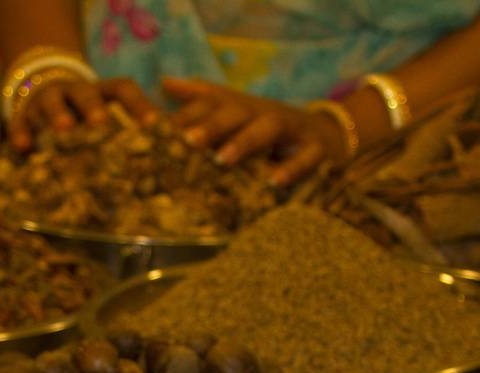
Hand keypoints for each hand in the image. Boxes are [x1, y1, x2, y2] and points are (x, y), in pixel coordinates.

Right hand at [9, 75, 156, 151]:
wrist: (44, 92)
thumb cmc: (87, 117)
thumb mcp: (107, 117)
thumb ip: (132, 135)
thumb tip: (171, 157)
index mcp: (102, 92)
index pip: (123, 90)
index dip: (139, 105)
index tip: (155, 125)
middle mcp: (75, 92)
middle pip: (86, 94)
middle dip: (94, 108)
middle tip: (103, 124)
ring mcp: (47, 101)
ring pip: (51, 103)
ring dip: (58, 115)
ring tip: (64, 130)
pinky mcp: (24, 115)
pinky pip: (20, 121)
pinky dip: (21, 132)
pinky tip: (23, 147)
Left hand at [162, 77, 348, 186]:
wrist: (329, 135)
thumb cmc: (270, 129)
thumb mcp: (237, 111)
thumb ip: (201, 100)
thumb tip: (163, 82)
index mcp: (240, 107)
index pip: (208, 105)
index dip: (181, 116)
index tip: (151, 129)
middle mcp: (262, 112)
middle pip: (235, 112)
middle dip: (210, 125)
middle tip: (186, 141)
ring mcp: (291, 129)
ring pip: (267, 128)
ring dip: (245, 142)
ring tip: (223, 159)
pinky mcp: (317, 149)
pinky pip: (306, 158)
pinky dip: (292, 169)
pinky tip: (274, 183)